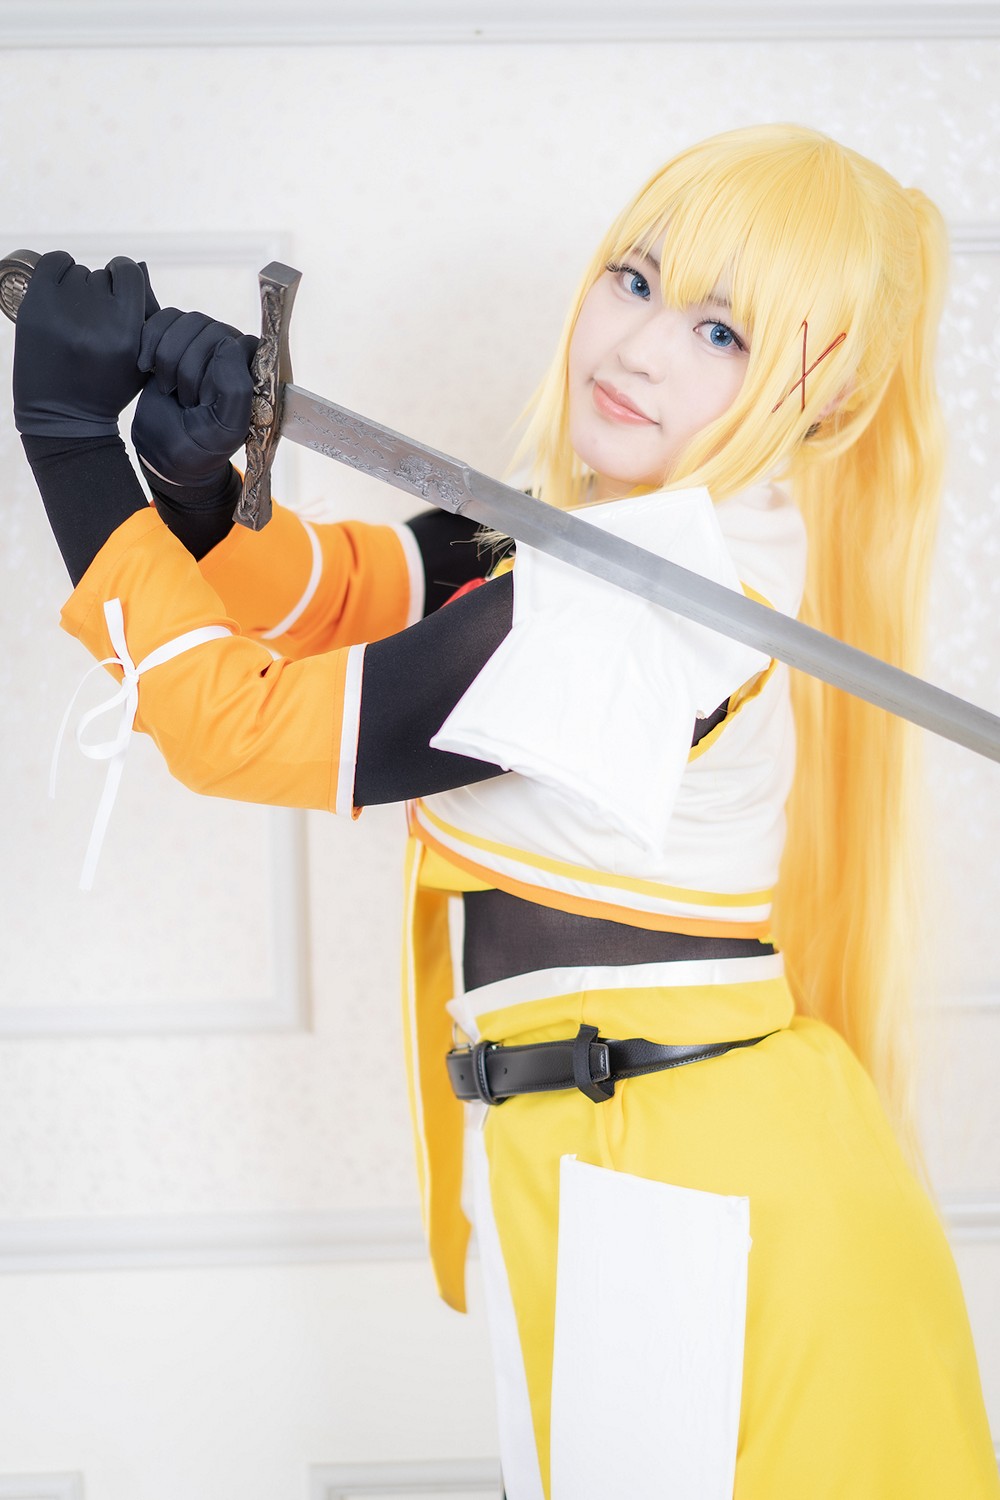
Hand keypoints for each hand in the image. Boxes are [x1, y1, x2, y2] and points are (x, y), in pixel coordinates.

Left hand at [13, 251, 157, 437]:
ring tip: (75, 318)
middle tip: (93, 321)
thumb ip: (145, 319)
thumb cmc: (105, 388)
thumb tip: (132, 271)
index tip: (119, 289)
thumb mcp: (140, 362)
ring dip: (78, 288)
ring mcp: (62, 311)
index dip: (124, 276)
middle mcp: (95, 319)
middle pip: (102, 275)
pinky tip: (60, 290)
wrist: (61, 415)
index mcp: (126, 332)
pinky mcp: (36, 307)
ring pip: (77, 272)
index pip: (129, 272)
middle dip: (101, 293)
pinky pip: (51, 263)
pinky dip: (57, 269)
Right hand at [133, 308, 257, 485]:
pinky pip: (164, 317)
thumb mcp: (225, 429)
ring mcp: (203, 339)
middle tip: (186, 401)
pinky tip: (147, 367)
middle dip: (189, 370)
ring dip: (169, 358)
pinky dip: (150, 341)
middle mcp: (233, 349)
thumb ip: (236, 390)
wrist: (160, 450)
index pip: (240, 345)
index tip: (205, 403)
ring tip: (169, 388)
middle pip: (211, 330)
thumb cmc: (199, 445)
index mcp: (254, 371)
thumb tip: (228, 342)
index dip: (216, 373)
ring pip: (188, 320)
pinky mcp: (175, 335)